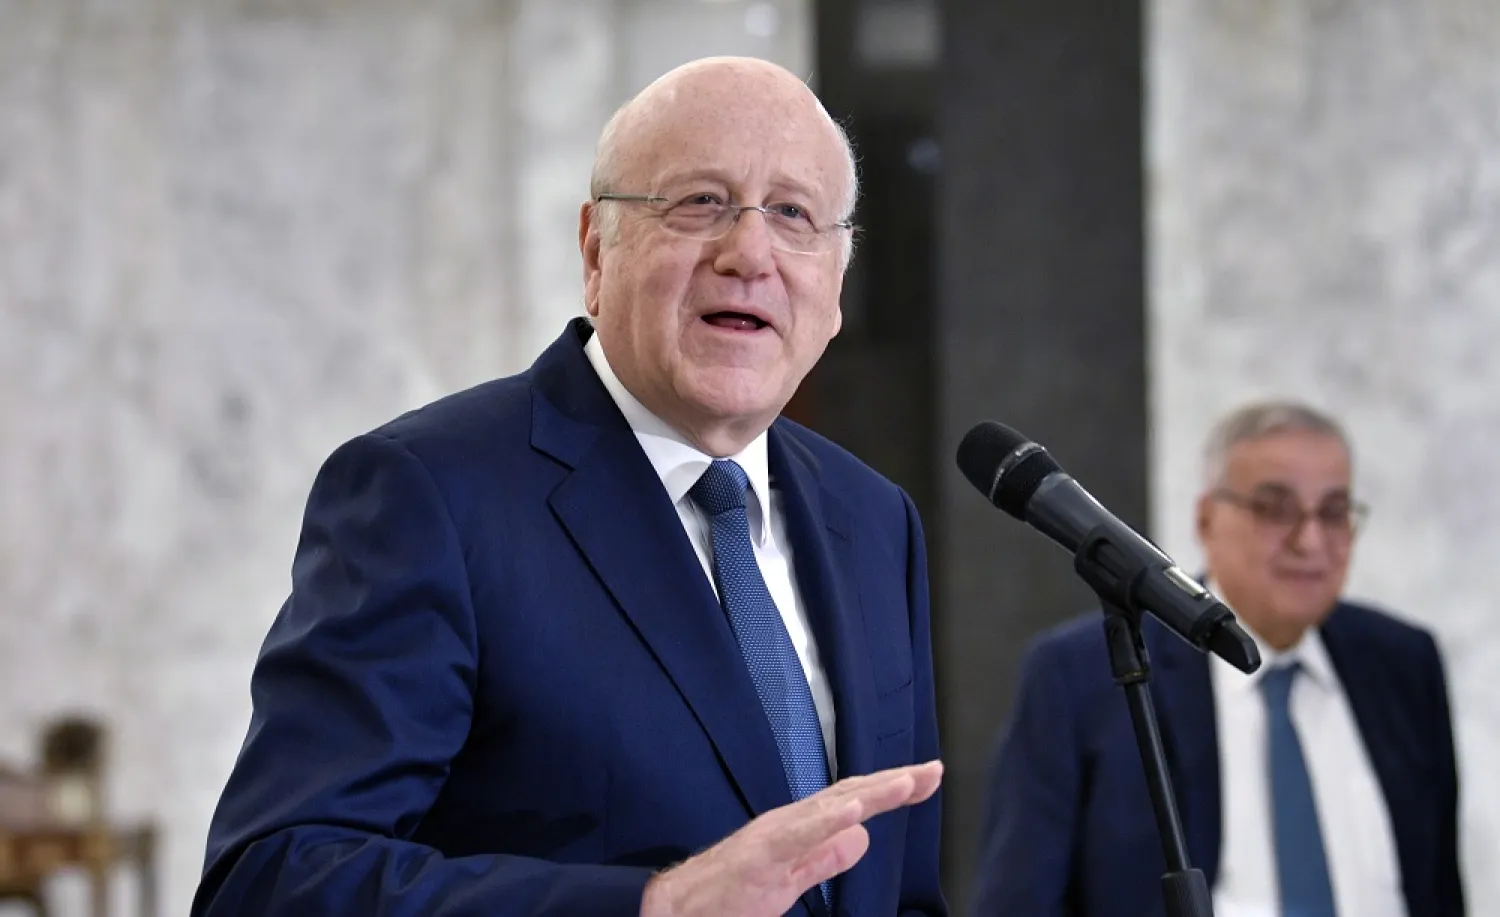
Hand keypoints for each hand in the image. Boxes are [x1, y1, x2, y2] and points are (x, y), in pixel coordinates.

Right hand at [638, 760, 942, 916]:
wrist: (673, 912)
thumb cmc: (726, 899)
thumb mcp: (789, 880)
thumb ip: (824, 859)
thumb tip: (861, 839)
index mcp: (798, 830)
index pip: (852, 803)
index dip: (891, 789)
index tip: (928, 778)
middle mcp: (789, 823)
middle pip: (849, 795)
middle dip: (893, 783)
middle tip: (933, 771)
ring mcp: (773, 835)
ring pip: (829, 807)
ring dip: (869, 794)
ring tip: (906, 783)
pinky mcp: (758, 856)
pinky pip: (796, 836)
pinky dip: (826, 821)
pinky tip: (853, 811)